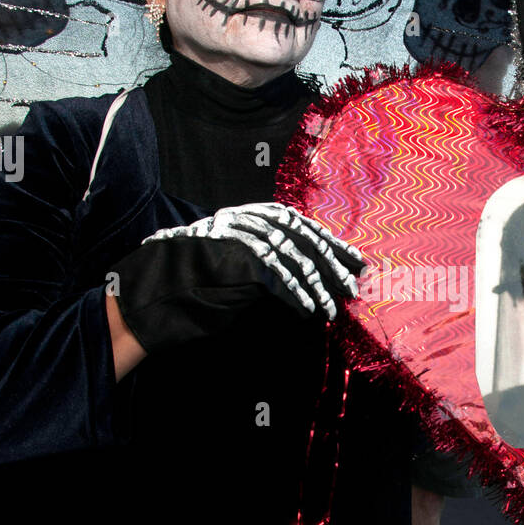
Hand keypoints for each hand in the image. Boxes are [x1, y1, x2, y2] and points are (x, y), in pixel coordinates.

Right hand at [144, 202, 364, 318]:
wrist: (166, 282)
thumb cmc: (210, 276)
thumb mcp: (250, 260)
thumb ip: (280, 258)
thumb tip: (322, 273)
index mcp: (260, 214)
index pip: (306, 227)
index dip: (334, 245)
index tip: (358, 263)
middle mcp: (254, 218)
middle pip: (306, 240)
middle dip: (333, 267)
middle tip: (353, 290)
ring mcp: (246, 234)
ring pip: (295, 259)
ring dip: (317, 288)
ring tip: (331, 310)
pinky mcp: (239, 255)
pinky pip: (277, 276)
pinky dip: (295, 294)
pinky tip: (307, 310)